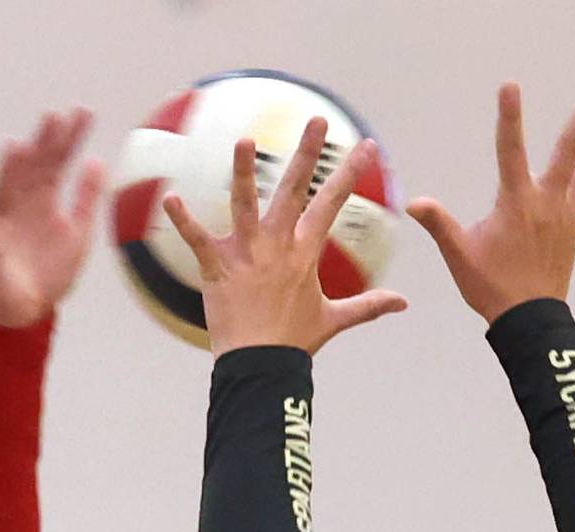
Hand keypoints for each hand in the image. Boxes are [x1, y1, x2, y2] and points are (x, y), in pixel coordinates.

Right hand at [0, 108, 104, 327]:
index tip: (84, 112)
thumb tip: (98, 161)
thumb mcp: (78, 233)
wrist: (31, 309)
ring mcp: (4, 221)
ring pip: (6, 189)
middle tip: (55, 117)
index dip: (70, 138)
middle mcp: (22, 202)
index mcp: (44, 198)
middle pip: (33, 168)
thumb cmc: (52, 270)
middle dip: (43, 144)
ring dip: (9, 169)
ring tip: (17, 147)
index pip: (58, 161)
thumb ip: (86, 198)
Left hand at [162, 120, 406, 356]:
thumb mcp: (333, 320)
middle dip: (307, 154)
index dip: (350, 174)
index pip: (332, 205)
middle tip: (316, 121)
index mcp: (305, 253)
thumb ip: (367, 306)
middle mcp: (278, 246)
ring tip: (245, 141)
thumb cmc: (293, 344)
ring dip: (244, 171)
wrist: (262, 367)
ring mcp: (247, 254)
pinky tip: (171, 199)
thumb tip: (403, 303)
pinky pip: (198, 239)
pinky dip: (183, 220)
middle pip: (294, 190)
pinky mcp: (218, 268)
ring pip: (245, 204)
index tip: (365, 147)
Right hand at [408, 77, 574, 323]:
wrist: (527, 320)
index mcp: (517, 202)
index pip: (510, 150)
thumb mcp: (459, 254)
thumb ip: (439, 223)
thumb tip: (413, 203)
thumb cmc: (491, 287)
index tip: (510, 87)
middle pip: (571, 148)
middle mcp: (548, 201)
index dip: (509, 119)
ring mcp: (568, 214)